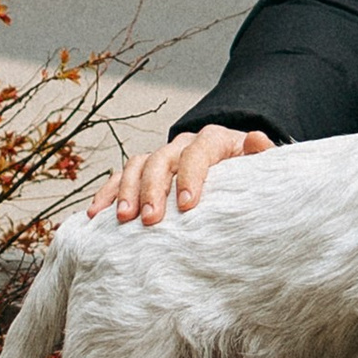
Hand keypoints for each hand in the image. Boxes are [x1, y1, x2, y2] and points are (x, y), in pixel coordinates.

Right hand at [87, 126, 271, 222]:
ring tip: (123, 219)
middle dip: (154, 188)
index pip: (199, 152)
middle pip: (162, 159)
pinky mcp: (145, 171)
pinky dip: (107, 193)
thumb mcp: (259, 166)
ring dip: (126, 190)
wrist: (234, 169)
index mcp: (213, 141)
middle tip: (150, 219)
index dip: (191, 176)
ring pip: (137, 165)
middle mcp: (184, 145)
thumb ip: (261, 154)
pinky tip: (96, 215)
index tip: (187, 206)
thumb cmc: (247, 173)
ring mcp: (162, 156)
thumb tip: (255, 138)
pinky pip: (120, 177)